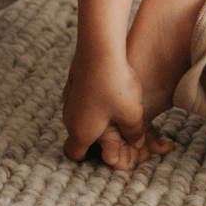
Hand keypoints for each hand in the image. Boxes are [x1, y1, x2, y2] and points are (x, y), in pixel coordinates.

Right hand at [61, 47, 173, 171]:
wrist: (99, 48)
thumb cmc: (115, 85)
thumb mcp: (131, 113)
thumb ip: (134, 132)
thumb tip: (137, 141)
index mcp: (81, 132)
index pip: (75, 155)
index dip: (87, 157)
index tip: (103, 151)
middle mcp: (69, 118)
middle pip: (78, 133)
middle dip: (95, 134)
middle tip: (116, 127)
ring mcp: (69, 97)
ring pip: (79, 113)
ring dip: (94, 113)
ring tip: (115, 104)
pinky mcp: (72, 80)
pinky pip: (81, 96)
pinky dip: (92, 96)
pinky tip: (109, 85)